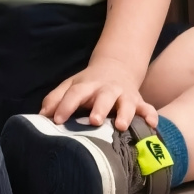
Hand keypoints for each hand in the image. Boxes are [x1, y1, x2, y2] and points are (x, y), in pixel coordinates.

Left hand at [41, 57, 157, 131]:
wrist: (116, 67)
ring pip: (127, 103)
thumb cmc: (89, 84)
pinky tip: (152, 124)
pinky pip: (148, 108)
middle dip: (99, 108)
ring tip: (121, 126)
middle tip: (94, 121)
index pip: (74, 93)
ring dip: (125, 113)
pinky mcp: (139, 101)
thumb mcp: (71, 86)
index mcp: (87, 85)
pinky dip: (151, 115)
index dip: (65, 106)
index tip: (56, 120)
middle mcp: (107, 89)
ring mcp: (124, 95)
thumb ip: (55, 99)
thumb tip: (41, 116)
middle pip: (103, 96)